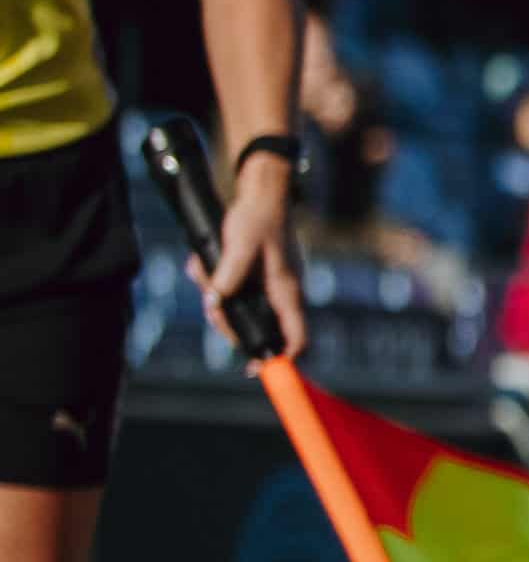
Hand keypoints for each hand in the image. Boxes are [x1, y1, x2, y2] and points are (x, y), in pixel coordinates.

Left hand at [206, 154, 308, 361]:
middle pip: (258, 329)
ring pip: (240, 308)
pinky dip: (214, 280)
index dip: (281, 358)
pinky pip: (232, 290)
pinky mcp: (256, 276)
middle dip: (228, 322)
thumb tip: (213, 304)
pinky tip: (203, 262)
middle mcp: (281, 293)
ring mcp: (269, 285)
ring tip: (200, 268)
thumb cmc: (257, 217)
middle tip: (211, 309)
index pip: (296, 337)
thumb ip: (227, 276)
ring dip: (215, 296)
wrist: (261, 192)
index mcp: (286, 291)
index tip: (256, 369)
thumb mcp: (239, 245)